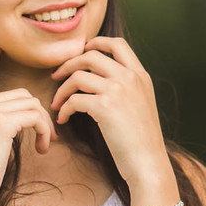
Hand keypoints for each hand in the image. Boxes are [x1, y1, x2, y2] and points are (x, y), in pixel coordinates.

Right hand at [0, 45, 58, 205]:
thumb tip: (24, 116)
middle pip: (22, 94)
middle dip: (39, 115)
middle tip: (47, 136)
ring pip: (32, 105)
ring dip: (44, 125)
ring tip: (45, 145)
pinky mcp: (1, 122)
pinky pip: (34, 117)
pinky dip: (44, 131)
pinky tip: (42, 148)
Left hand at [49, 36, 171, 187]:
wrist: (149, 163)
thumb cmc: (141, 140)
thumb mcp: (141, 104)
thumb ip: (127, 87)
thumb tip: (101, 78)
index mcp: (140, 75)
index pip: (117, 44)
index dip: (95, 43)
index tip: (81, 52)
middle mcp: (130, 78)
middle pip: (90, 55)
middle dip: (68, 64)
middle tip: (56, 76)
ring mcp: (118, 90)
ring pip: (78, 76)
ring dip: (61, 90)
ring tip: (56, 103)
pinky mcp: (105, 107)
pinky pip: (74, 99)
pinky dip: (63, 109)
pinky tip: (63, 119)